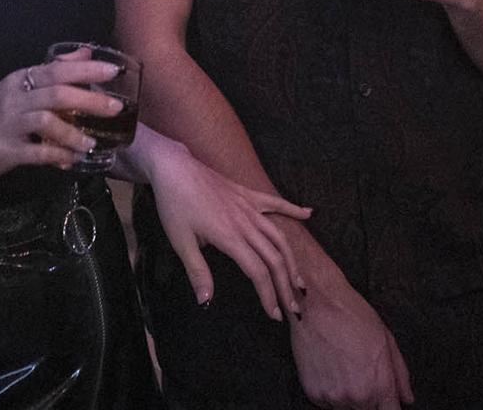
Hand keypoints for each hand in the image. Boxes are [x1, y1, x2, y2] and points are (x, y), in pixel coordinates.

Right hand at [0, 52, 124, 181]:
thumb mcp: (19, 87)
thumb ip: (53, 71)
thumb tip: (86, 52)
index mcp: (20, 80)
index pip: (57, 69)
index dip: (87, 69)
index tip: (114, 71)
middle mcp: (15, 99)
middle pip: (56, 94)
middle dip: (90, 100)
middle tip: (116, 108)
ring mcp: (8, 125)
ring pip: (46, 122)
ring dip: (73, 132)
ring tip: (92, 142)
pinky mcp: (5, 150)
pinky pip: (36, 153)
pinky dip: (57, 155)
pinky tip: (71, 160)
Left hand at [140, 138, 312, 320]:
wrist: (174, 168)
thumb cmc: (174, 205)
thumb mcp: (180, 242)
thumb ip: (197, 271)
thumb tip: (206, 301)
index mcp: (230, 237)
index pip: (258, 272)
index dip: (268, 295)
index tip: (275, 314)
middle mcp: (246, 223)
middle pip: (274, 258)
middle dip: (286, 285)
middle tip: (294, 308)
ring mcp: (249, 207)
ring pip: (279, 236)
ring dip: (292, 260)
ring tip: (300, 281)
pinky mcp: (248, 194)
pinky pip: (275, 202)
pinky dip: (293, 209)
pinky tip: (309, 214)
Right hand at [290, 269, 415, 408]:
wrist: (317, 307)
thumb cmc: (351, 317)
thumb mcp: (387, 340)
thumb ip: (400, 374)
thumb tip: (407, 397)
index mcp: (379, 384)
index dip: (389, 406)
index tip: (387, 402)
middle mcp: (357, 396)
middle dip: (369, 398)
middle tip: (361, 372)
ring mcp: (334, 397)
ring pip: (346, 408)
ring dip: (348, 395)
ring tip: (344, 366)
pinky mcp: (314, 394)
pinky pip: (327, 402)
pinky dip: (330, 391)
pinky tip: (331, 368)